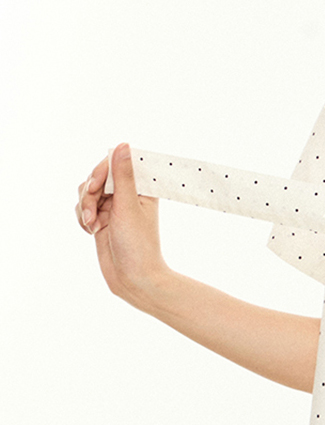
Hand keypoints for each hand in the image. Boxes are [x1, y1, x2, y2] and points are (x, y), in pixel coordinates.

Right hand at [76, 144, 167, 303]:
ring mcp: (113, 206)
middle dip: (89, 192)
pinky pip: (82, 206)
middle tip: (92, 211)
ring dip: (84, 206)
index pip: (117, 162)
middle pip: (97, 176)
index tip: (96, 184)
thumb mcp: (127, 207)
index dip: (102, 169)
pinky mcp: (101, 218)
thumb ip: (122, 176)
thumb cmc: (138, 245)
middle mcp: (128, 194)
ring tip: (92, 225)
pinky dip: (83, 217)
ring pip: (86, 191)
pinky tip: (91, 230)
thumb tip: (123, 145)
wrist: (132, 278)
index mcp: (142, 187)